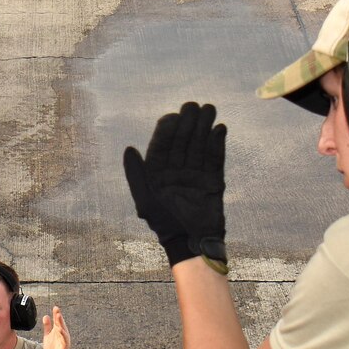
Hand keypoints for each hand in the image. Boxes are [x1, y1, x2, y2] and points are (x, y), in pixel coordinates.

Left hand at [40, 306, 70, 348]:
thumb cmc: (53, 347)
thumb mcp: (48, 335)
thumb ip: (47, 326)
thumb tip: (45, 316)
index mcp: (58, 330)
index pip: (57, 320)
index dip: (56, 314)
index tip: (55, 307)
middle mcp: (62, 333)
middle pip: (60, 323)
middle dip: (58, 316)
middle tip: (57, 309)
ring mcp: (64, 339)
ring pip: (63, 329)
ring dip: (61, 323)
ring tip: (58, 316)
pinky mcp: (65, 345)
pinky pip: (64, 339)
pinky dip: (63, 334)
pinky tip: (60, 329)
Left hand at [123, 101, 226, 268]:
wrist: (191, 243)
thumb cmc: (163, 223)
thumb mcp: (145, 200)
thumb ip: (136, 175)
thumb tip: (129, 148)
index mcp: (158, 174)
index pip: (163, 145)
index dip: (167, 128)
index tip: (174, 115)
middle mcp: (176, 171)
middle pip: (183, 141)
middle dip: (188, 123)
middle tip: (194, 105)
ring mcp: (196, 175)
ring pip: (199, 146)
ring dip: (204, 128)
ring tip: (210, 110)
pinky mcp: (213, 181)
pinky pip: (215, 158)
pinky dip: (217, 144)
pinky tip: (219, 129)